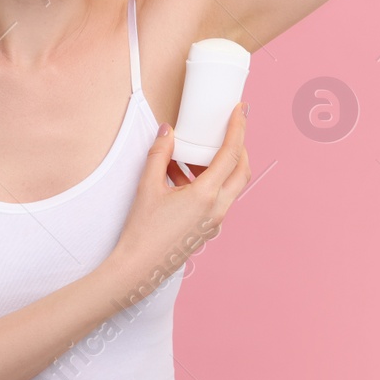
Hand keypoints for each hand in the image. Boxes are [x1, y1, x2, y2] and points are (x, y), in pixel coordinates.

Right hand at [106, 103, 250, 294]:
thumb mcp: (148, 186)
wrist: (138, 268)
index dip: (238, 129)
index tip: (240, 111)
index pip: (231, 154)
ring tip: (193, 154)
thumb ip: (159, 154)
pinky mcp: (206, 229)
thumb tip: (167, 131)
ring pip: (230, 186)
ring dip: (219, 166)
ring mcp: (214, 222)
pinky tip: (181, 177)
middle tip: (228, 130)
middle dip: (239, 147)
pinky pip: (217, 199)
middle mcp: (218, 209)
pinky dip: (207, 183)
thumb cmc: (142, 230)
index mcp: (207, 195)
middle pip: (241, 171)